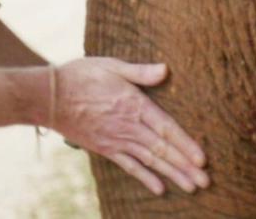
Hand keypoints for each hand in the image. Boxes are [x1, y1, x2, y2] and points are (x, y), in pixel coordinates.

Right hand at [52, 58, 209, 195]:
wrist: (49, 96)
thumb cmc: (81, 76)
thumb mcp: (112, 66)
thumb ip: (140, 72)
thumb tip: (166, 69)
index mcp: (134, 105)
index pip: (166, 128)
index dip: (185, 145)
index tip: (202, 160)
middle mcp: (128, 126)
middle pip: (162, 150)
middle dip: (185, 166)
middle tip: (205, 182)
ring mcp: (117, 140)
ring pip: (150, 161)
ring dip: (172, 175)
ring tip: (192, 188)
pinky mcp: (105, 148)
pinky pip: (129, 166)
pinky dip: (145, 178)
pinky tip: (159, 189)